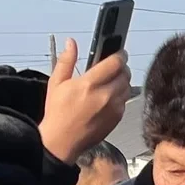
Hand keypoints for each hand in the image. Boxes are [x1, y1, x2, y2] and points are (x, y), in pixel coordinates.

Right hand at [38, 39, 131, 163]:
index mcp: (89, 84)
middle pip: (125, 74)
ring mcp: (114, 108)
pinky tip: (109, 96)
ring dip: (123, 81)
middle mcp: (105, 95)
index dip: (120, 55)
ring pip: (128, 87)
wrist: (63, 141)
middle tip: (115, 66)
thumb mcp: (56, 83)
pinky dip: (120, 96)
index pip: (115, 63)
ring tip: (111, 81)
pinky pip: (124, 101)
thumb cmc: (57, 112)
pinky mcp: (118, 118)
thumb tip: (71, 43)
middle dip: (122, 67)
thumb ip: (66, 61)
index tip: (120, 52)